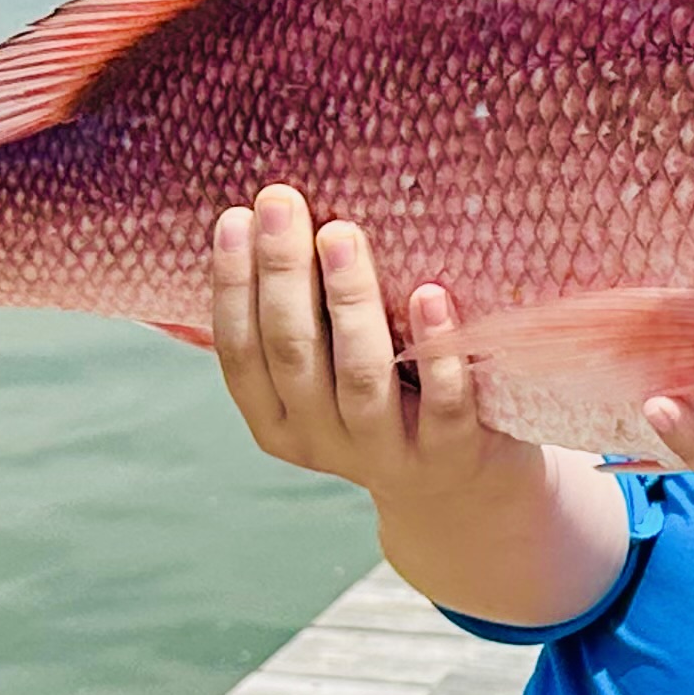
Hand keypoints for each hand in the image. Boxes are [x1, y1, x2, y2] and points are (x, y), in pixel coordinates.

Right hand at [208, 184, 527, 501]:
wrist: (461, 493)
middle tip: (283, 201)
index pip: (239, 351)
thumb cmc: (386, 402)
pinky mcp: (450, 453)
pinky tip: (430, 293)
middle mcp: (320, 439)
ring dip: (350, 300)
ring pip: (360, 375)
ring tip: (343, 233)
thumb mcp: (328, 378)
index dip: (232, 286)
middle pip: (293, 352)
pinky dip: (435, 348)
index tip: (238, 216)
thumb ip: (302, 324)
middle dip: (282, 273)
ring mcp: (386, 452)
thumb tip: (268, 220)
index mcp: (275, 420)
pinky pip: (442, 402)